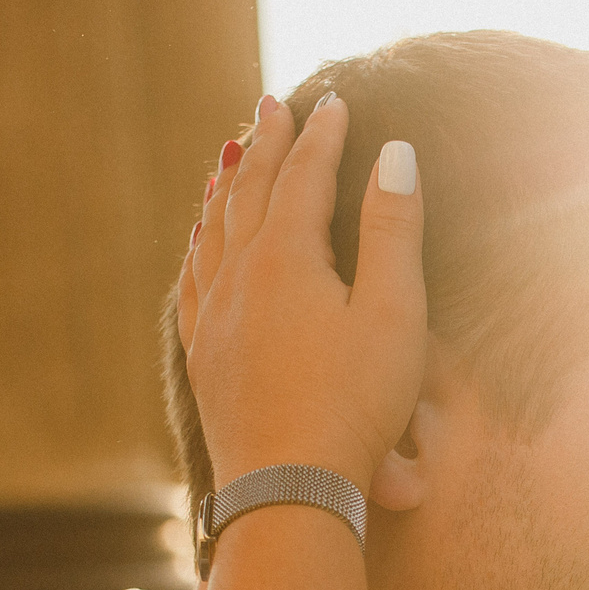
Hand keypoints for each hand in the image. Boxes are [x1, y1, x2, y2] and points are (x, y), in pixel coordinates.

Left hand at [177, 94, 425, 494]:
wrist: (288, 490)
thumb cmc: (354, 406)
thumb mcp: (394, 314)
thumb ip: (394, 229)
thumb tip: (395, 151)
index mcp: (287, 258)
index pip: (306, 176)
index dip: (324, 135)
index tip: (336, 99)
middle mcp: (239, 277)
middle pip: (250, 193)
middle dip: (267, 145)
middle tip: (272, 105)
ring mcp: (214, 319)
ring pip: (213, 232)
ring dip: (227, 189)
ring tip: (231, 159)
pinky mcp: (204, 359)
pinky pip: (194, 281)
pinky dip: (200, 245)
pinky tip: (199, 243)